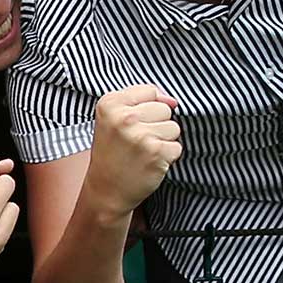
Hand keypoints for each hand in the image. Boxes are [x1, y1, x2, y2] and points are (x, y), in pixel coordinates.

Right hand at [82, 84, 180, 215]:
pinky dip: (167, 157)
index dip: (145, 109)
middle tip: (135, 141)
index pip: (150, 91)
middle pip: (164, 109)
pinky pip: (177, 146)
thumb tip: (173, 101)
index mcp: (109, 104)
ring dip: (163, 141)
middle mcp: (123, 118)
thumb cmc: (112, 153)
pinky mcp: (156, 152)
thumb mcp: (113, 119)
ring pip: (173, 127)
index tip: (129, 125)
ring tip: (142, 152)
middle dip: (156, 125)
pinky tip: (148, 162)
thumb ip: (141, 101)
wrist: (106, 190)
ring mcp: (140, 135)